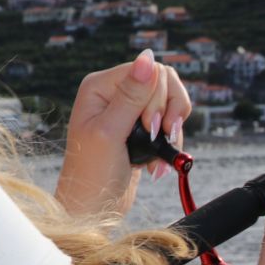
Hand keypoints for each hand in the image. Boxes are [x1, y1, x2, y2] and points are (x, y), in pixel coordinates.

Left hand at [57, 50, 193, 215]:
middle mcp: (114, 93)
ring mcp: (129, 111)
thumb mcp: (111, 132)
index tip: (152, 128)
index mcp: (100, 86)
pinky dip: (171, 143)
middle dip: (169, 113)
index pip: (147, 70)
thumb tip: (147, 57)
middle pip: (164, 82)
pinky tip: (157, 162)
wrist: (94, 208)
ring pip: (171, 102)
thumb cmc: (92, 173)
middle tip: (158, 138)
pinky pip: (170, 123)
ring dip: (172, 130)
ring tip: (159, 153)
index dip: (158, 98)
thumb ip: (131, 95)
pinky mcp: (141, 130)